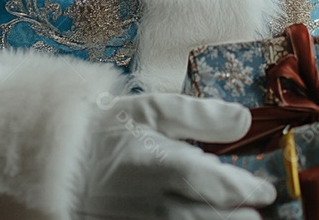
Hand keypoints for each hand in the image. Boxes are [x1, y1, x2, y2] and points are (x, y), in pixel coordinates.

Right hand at [74, 93, 276, 219]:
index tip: (264, 190)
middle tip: (254, 213)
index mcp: (168, 168)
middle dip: (242, 217)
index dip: (251, 191)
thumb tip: (243, 119)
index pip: (226, 188)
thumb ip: (200, 115)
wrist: (54, 164)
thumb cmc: (104, 134)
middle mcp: (160, 205)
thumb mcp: (150, 110)